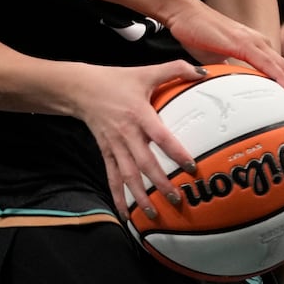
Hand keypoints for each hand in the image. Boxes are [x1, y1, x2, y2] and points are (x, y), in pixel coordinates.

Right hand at [68, 61, 203, 216]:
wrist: (81, 89)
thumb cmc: (116, 80)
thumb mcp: (145, 71)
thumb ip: (175, 69)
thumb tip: (203, 73)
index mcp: (139, 113)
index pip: (160, 136)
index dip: (175, 151)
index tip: (190, 167)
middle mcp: (126, 133)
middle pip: (144, 163)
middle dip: (160, 183)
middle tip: (176, 199)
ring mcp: (114, 145)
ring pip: (127, 175)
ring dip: (140, 196)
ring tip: (154, 214)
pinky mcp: (106, 152)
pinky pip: (112, 177)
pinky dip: (118, 197)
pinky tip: (126, 215)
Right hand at [161, 2, 283, 104]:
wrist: (183, 13)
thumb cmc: (197, 33)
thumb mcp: (215, 60)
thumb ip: (227, 72)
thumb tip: (229, 91)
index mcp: (254, 46)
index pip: (279, 70)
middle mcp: (259, 42)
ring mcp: (252, 41)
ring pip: (282, 67)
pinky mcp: (242, 42)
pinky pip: (266, 63)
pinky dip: (280, 76)